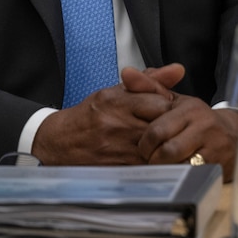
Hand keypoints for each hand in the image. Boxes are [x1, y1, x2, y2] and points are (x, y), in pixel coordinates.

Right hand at [31, 69, 176, 164]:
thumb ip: (150, 80)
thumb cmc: (90, 115)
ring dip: (164, 146)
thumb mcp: (116, 91)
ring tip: (163, 141)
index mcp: (117, 102)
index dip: (171, 107)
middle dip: (170, 127)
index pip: (161, 103)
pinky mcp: (116, 168)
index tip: (168, 110)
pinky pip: (146, 166)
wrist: (59, 142)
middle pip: (162, 126)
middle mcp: (117, 124)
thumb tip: (178, 69)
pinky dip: (153, 162)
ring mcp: (116, 148)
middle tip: (171, 128)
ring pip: (157, 148)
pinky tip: (152, 157)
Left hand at [136, 95, 237, 179]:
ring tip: (165, 166)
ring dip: (166, 170)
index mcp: (190, 108)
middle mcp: (204, 125)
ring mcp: (213, 147)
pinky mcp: (218, 165)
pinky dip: (180, 177)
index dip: (145, 144)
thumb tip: (126, 73)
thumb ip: (149, 88)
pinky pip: (189, 176)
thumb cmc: (197, 121)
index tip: (145, 146)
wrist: (235, 136)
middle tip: (152, 159)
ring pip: (177, 165)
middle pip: (165, 150)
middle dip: (154, 159)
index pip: (156, 130)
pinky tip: (179, 172)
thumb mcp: (176, 102)